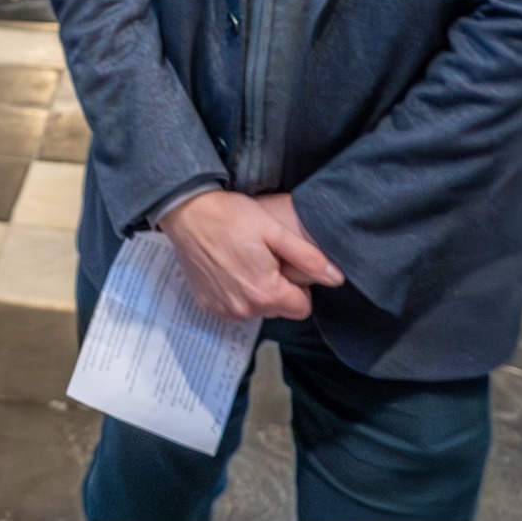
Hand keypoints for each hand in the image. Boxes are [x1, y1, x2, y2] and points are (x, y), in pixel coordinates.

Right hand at [158, 190, 343, 321]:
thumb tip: (336, 278)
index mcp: (265, 293)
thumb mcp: (274, 230)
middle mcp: (244, 309)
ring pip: (256, 309)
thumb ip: (307, 257)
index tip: (283, 263)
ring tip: (243, 260)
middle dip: (277, 288)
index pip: (302, 308)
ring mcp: (223, 309)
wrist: (185, 211)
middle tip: (263, 258)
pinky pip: (233, 306)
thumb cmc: (230, 216)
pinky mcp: (207, 304)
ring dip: (256, 291)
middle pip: (278, 309)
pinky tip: (226, 268)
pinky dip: (234, 292)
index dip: (298, 286)